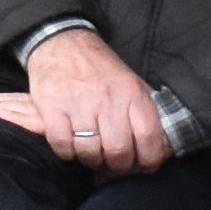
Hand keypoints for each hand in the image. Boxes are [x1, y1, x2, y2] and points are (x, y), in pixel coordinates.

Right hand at [0, 29, 174, 172]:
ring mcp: (79, 103)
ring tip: (90, 155)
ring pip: (90, 152)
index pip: (149, 137)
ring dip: (91, 161)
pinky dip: (67, 153)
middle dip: (116, 167)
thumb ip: (143, 112)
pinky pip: (62, 145)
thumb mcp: (130, 82)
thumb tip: (158, 148)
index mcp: (132, 93)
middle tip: (111, 165)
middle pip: (118, 152)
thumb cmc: (99, 69)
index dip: (148, 161)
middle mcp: (108, 99)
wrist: (63, 43)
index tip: (142, 167)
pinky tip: (70, 146)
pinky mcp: (52, 107)